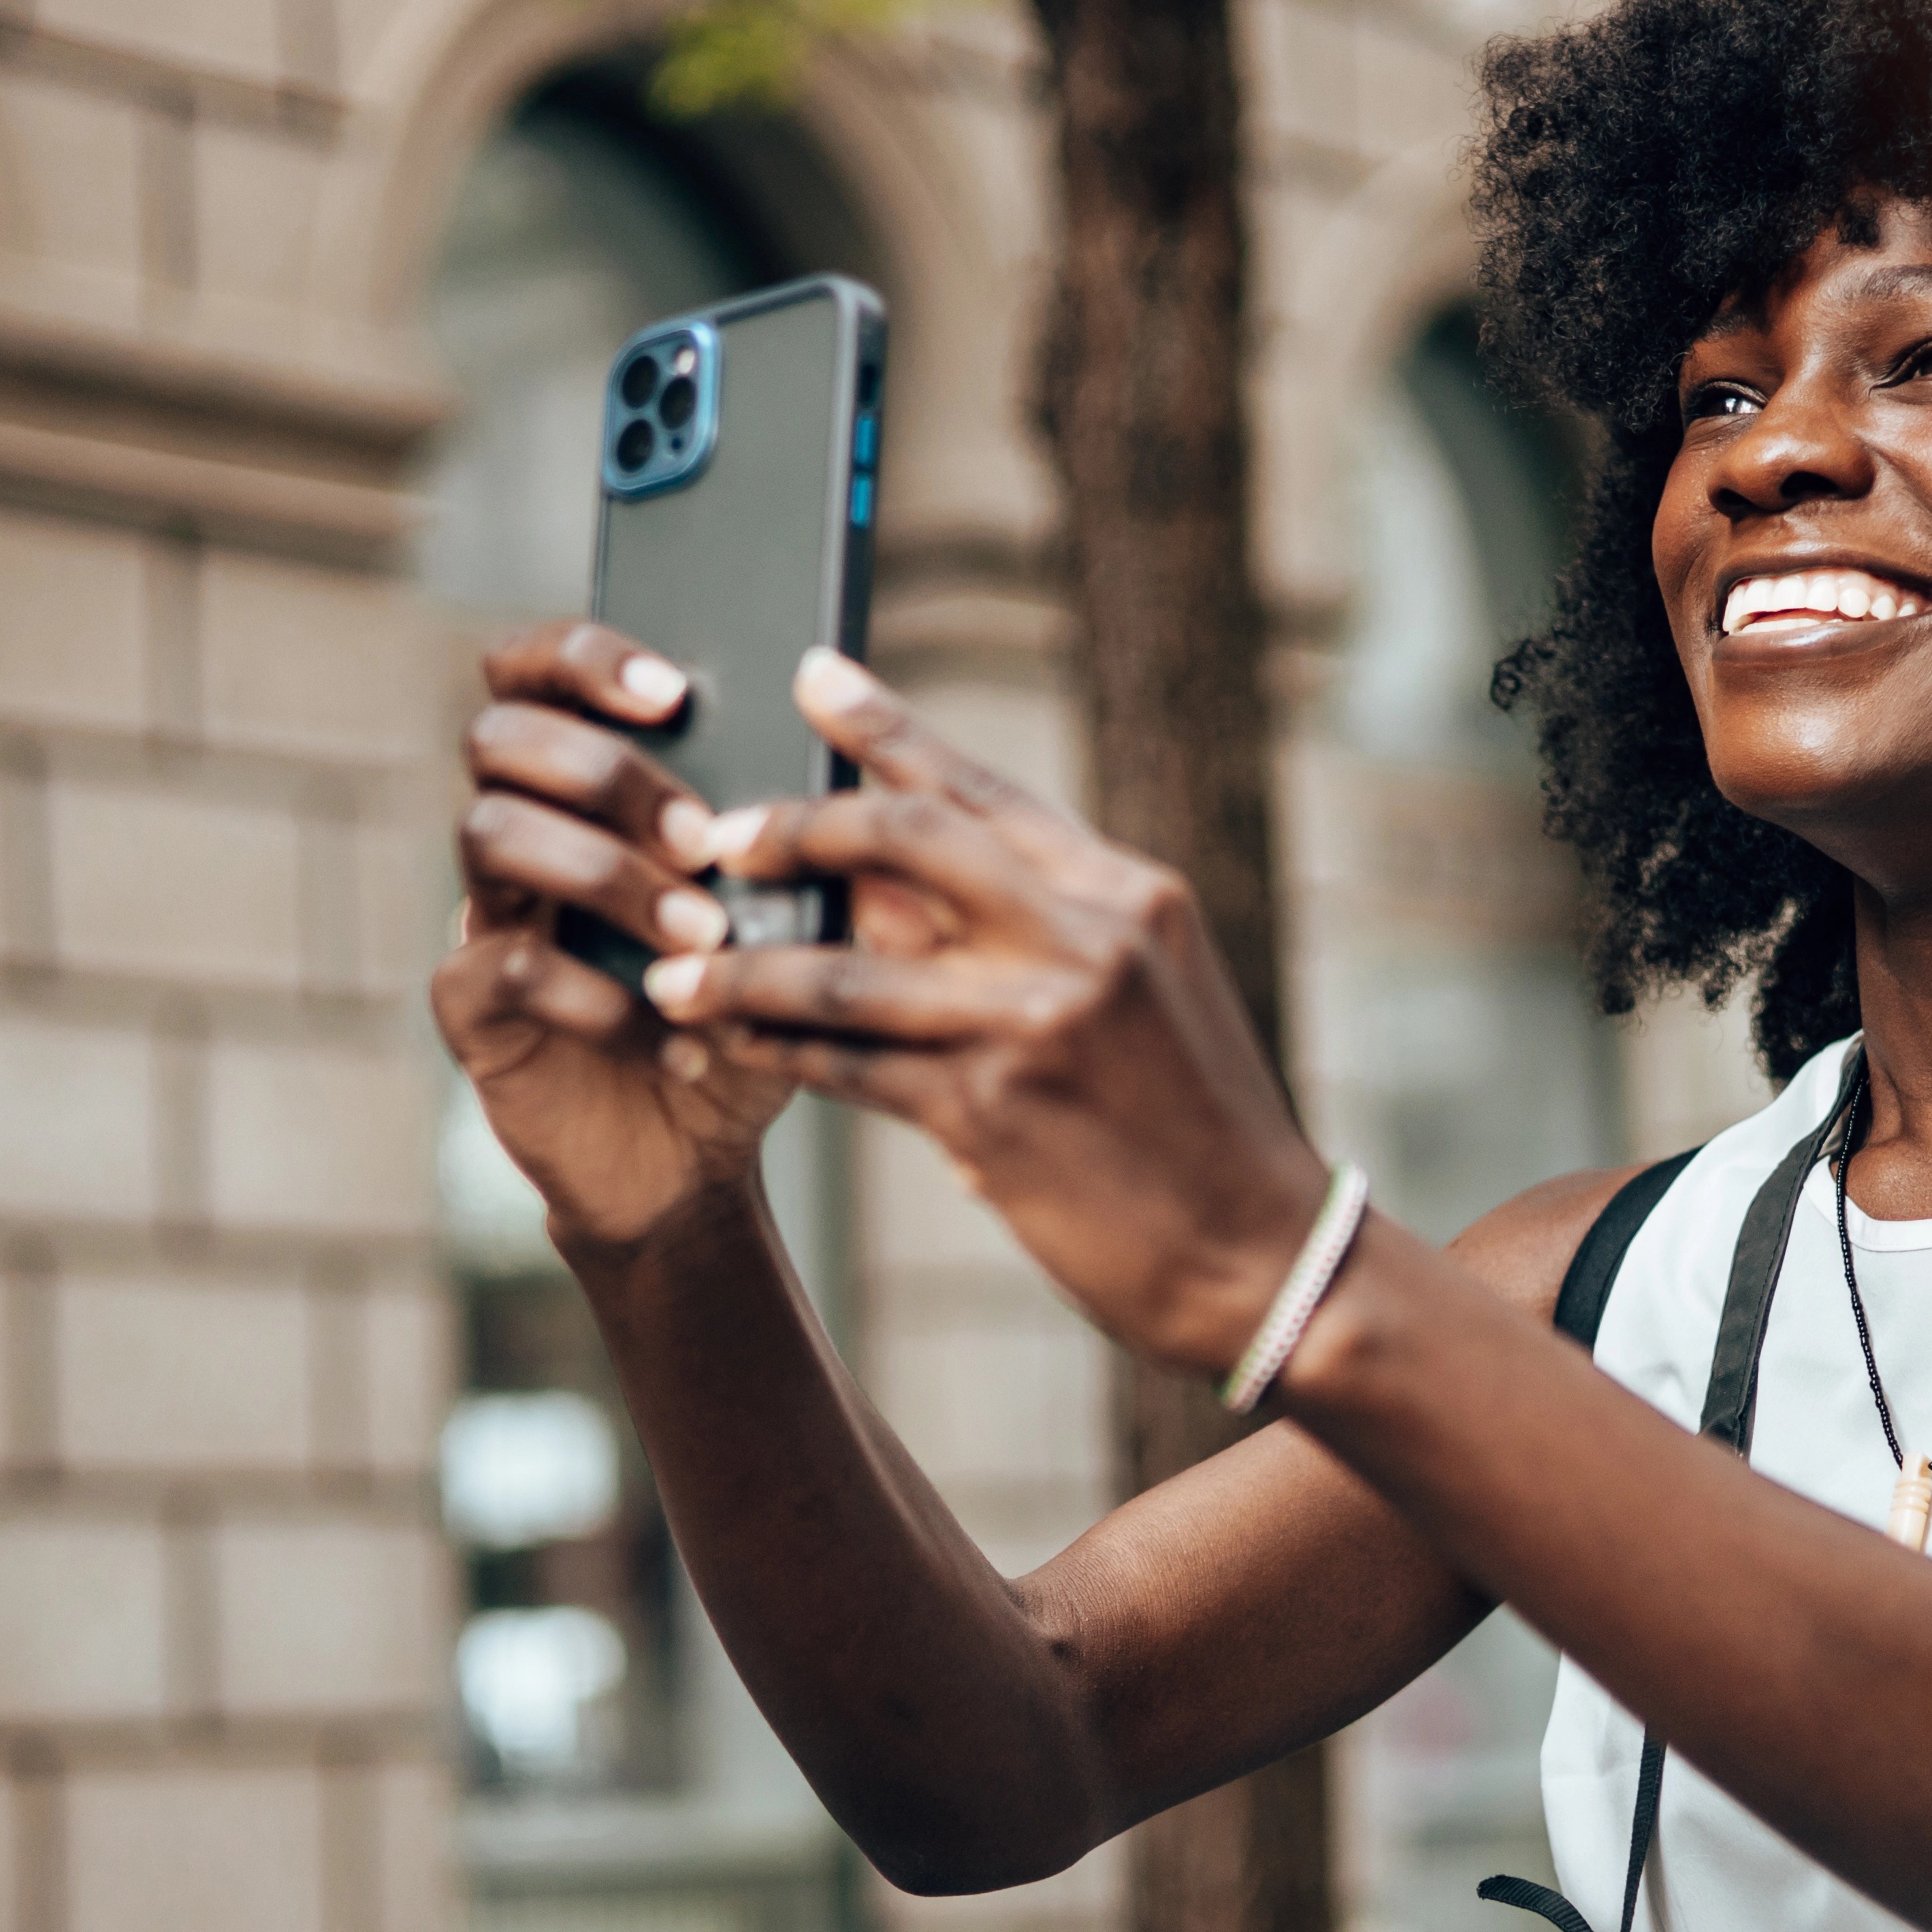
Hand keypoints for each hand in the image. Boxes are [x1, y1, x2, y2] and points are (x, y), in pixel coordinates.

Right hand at [433, 620, 788, 1251]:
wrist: (692, 1157)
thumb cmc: (741, 1011)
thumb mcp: (794, 917)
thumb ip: (805, 833)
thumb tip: (866, 756)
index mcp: (583, 786)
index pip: (535, 668)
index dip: (585, 655)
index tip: (674, 692)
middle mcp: (519, 831)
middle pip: (497, 734)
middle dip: (607, 772)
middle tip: (703, 839)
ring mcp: (483, 914)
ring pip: (491, 834)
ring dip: (609, 877)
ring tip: (701, 940)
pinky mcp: (470, 1005)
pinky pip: (508, 966)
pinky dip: (605, 1002)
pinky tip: (685, 1042)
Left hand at [643, 650, 1333, 1373]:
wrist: (1257, 1254)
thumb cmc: (1191, 1124)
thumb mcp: (1139, 991)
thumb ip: (1029, 929)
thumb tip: (885, 886)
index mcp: (1124, 892)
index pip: (982, 788)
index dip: (886, 728)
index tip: (814, 677)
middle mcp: (1084, 938)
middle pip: (902, 843)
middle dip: (792, 830)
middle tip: (716, 837)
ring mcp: (1036, 1022)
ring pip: (845, 969)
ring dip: (744, 970)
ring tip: (675, 973)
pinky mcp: (990, 1113)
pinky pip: (848, 1066)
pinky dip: (777, 1051)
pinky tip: (729, 1047)